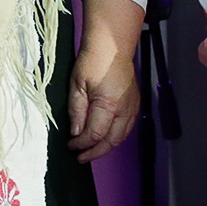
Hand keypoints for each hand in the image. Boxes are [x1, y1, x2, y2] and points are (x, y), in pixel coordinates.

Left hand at [70, 0, 145, 159]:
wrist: (112, 47)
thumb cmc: (92, 62)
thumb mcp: (76, 86)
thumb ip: (77, 111)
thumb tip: (75, 133)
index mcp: (108, 105)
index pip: (95, 134)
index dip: (82, 144)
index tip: (71, 146)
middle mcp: (124, 110)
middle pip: (111, 141)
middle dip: (95, 152)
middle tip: (80, 157)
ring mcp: (132, 108)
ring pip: (121, 137)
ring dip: (106, 147)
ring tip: (90, 151)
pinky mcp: (135, 105)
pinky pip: (126, 128)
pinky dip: (115, 137)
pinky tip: (104, 138)